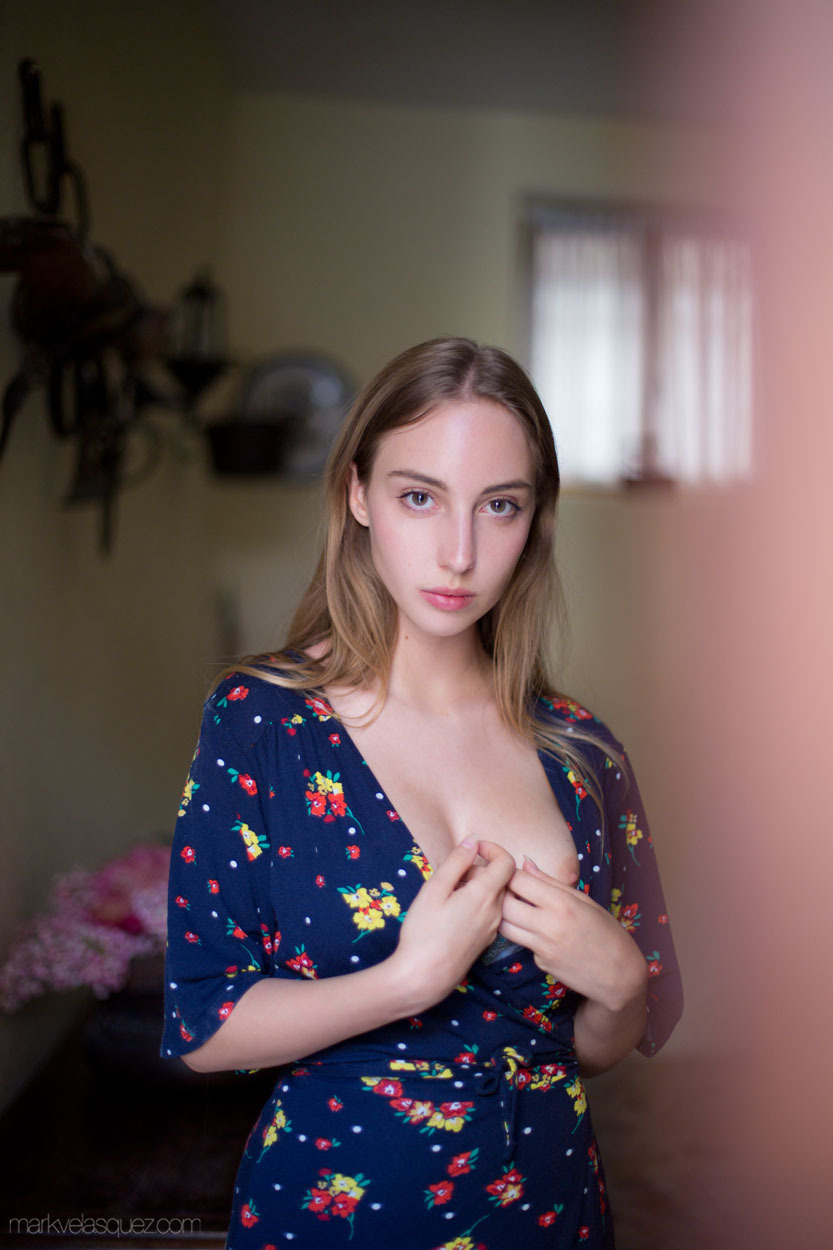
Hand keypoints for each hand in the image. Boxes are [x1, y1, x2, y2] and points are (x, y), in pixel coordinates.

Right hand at [391, 838, 515, 1012]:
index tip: (473, 847)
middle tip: (452, 872)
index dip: (493, 848)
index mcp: (485, 895)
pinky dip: (477, 902)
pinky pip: (489, 912)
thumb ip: (456, 862)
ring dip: (479, 885)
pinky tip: (453, 911)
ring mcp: (492, 929)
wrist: (424, 977)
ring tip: (450, 891)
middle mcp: (496, 912)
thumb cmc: (424, 931)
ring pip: (495, 896)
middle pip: (501, 879)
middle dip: (481, 867)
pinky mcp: (485, 941)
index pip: (507, 863)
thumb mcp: (434, 889)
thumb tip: (472, 841)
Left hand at [500, 857, 646, 1013]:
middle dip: (499, 893)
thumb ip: (550, 882)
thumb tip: (526, 863)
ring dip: (503, 914)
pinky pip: (521, 943)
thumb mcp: (584, 900)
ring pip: (504, 926)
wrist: (619, 975)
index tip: (509, 871)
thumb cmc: (607, 932)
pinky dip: (522, 935)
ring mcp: (542, 946)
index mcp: (561, 903)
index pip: (518, 880)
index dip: (508, 872)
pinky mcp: (540, 963)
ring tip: (514, 907)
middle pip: (503, 904)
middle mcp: (548, 925)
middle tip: (503, 889)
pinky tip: (535, 932)